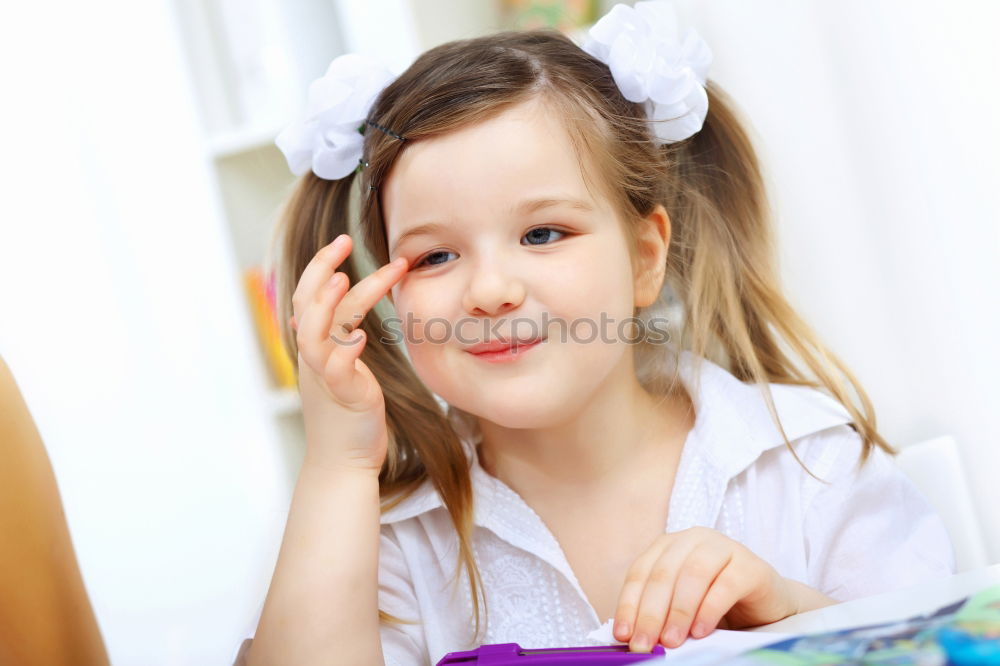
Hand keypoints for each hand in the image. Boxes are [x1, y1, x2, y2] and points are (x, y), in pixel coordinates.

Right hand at [289, 233, 407, 473]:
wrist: (343, 463)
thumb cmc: (344, 417)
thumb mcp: (333, 371)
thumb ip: (329, 341)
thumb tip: (313, 316)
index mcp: (314, 348)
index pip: (309, 297)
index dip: (321, 266)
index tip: (342, 241)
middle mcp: (314, 358)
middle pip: (307, 305)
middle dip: (321, 269)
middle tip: (343, 240)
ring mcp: (325, 377)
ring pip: (315, 334)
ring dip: (326, 305)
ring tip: (344, 278)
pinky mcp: (344, 397)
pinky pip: (337, 370)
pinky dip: (346, 351)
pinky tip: (362, 337)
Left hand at [612, 527, 796, 651]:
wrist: (766, 606)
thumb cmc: (715, 606)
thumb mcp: (680, 606)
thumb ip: (658, 614)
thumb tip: (631, 638)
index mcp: (669, 545)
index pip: (640, 572)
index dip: (629, 604)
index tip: (623, 635)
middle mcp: (694, 539)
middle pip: (664, 573)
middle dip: (650, 613)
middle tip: (644, 644)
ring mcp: (724, 547)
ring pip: (693, 575)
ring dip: (678, 612)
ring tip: (671, 641)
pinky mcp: (750, 565)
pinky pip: (725, 586)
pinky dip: (709, 610)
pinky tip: (701, 633)